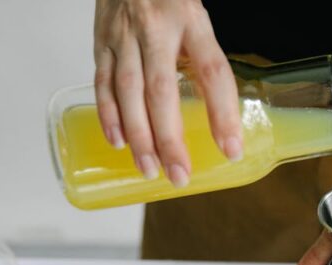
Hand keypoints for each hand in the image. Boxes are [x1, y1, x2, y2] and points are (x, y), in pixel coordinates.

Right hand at [93, 0, 241, 186]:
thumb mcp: (197, 21)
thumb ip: (205, 62)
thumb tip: (221, 119)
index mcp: (191, 21)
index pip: (212, 72)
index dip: (222, 114)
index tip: (231, 149)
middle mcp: (155, 28)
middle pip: (162, 90)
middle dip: (170, 139)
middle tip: (179, 175)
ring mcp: (124, 35)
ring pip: (128, 92)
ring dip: (139, 136)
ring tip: (149, 169)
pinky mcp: (101, 41)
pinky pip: (102, 83)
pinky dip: (109, 115)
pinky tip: (119, 141)